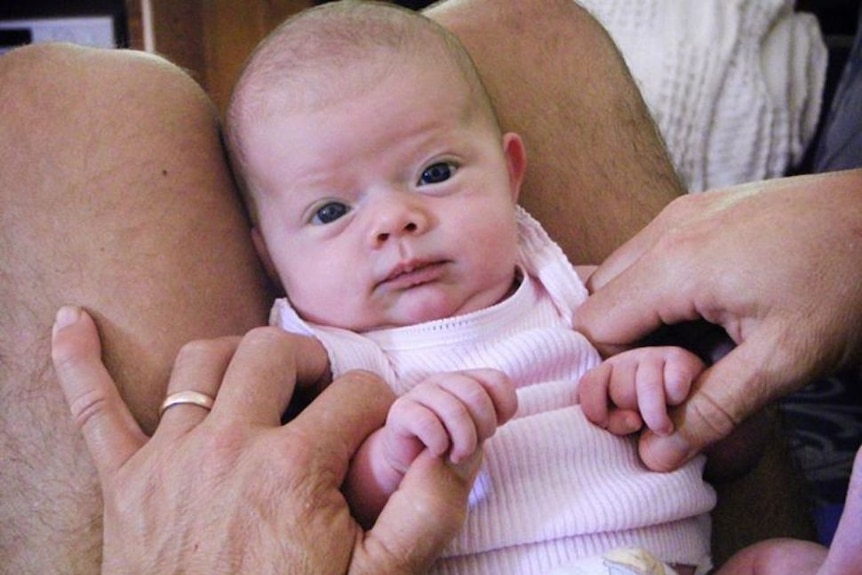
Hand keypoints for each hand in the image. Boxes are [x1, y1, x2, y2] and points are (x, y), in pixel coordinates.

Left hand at [51, 306, 479, 574]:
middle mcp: (228, 449)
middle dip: (312, 362)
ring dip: (234, 356)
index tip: (380, 432)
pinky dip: (81, 363)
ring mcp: (169, 461)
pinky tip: (73, 321)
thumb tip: (450, 444)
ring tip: (261, 379)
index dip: (381, 406)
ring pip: (199, 361)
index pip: (357, 394)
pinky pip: (94, 411)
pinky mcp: (124, 485)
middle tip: (324, 394)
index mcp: (293, 470)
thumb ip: (424, 510)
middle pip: (274, 352)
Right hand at [385, 369, 517, 469]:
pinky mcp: (402, 411)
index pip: (497, 380)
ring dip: (463, 440)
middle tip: (475, 447)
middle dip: (483, 427)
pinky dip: (439, 442)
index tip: (498, 426)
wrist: (408, 459)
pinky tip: (438, 451)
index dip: (505, 406)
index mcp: (465, 379)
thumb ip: (490, 415)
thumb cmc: (448, 441)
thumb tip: (506, 411)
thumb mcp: (474, 428)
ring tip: (459, 456)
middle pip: (476, 395)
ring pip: (454, 410)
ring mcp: (420, 392)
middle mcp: (443, 380)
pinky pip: (427, 423)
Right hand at [574, 170, 861, 471]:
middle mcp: (666, 228)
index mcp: (674, 263)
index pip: (592, 325)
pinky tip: (709, 310)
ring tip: (696, 344)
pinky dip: (662, 289)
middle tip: (674, 375)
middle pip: (600, 297)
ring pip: (625, 274)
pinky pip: (654, 254)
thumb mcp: (786, 359)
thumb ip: (713, 408)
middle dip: (622, 344)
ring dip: (643, 316)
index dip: (611, 370)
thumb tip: (655, 454)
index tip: (651, 398)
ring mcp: (683, 212)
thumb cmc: (848, 282)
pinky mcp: (703, 209)